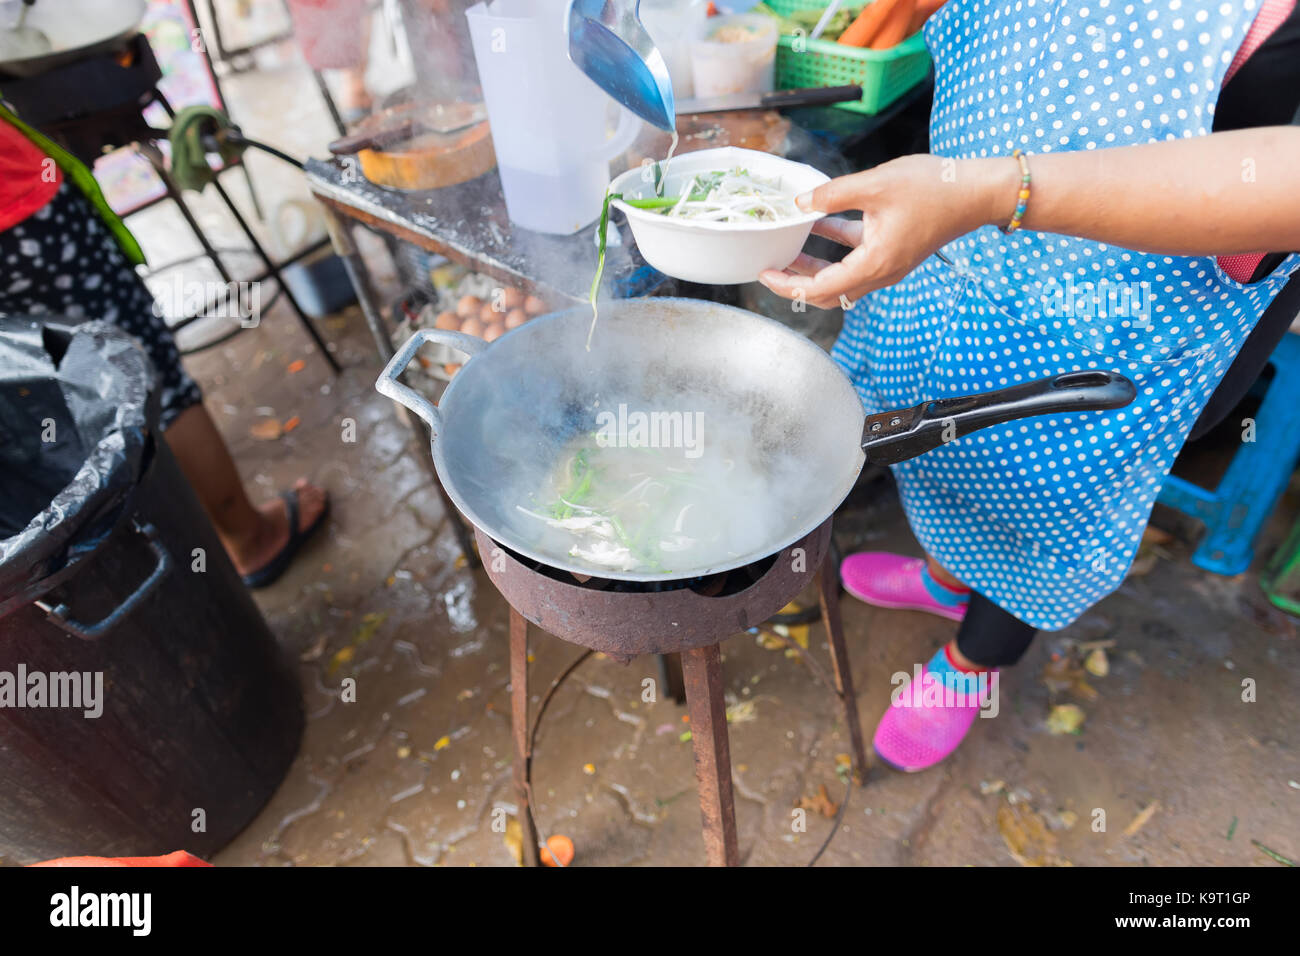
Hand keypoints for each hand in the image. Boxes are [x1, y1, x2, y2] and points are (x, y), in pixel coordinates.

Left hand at [758, 154, 1014, 309]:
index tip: (765, 273)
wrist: (977, 192)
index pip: (819, 289)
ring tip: (785, 249)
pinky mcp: (892, 252)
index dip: (787, 284)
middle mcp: (879, 274)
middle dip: (795, 283)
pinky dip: (834, 248)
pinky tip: (816, 226)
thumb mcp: (876, 184)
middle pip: (826, 293)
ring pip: (839, 278)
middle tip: (769, 267)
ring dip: (812, 266)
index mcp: (873, 264)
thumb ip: (833, 195)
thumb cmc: (934, 189)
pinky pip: (855, 258)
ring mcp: (887, 265)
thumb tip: (800, 203)